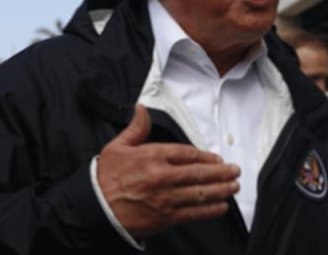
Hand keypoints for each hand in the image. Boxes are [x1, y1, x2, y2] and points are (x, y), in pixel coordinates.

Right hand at [97, 104, 240, 238]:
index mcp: (152, 156)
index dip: (206, 156)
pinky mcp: (165, 217)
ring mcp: (165, 198)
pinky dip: (210, 210)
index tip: (217, 158)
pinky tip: (222, 206)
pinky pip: (194, 213)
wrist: (92, 208)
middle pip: (200, 173)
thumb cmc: (104, 177)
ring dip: (221, 189)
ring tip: (234, 186)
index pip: (188, 154)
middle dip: (221, 172)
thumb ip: (136, 128)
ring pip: (201, 193)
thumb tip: (142, 108)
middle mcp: (162, 176)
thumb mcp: (117, 147)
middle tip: (235, 170)